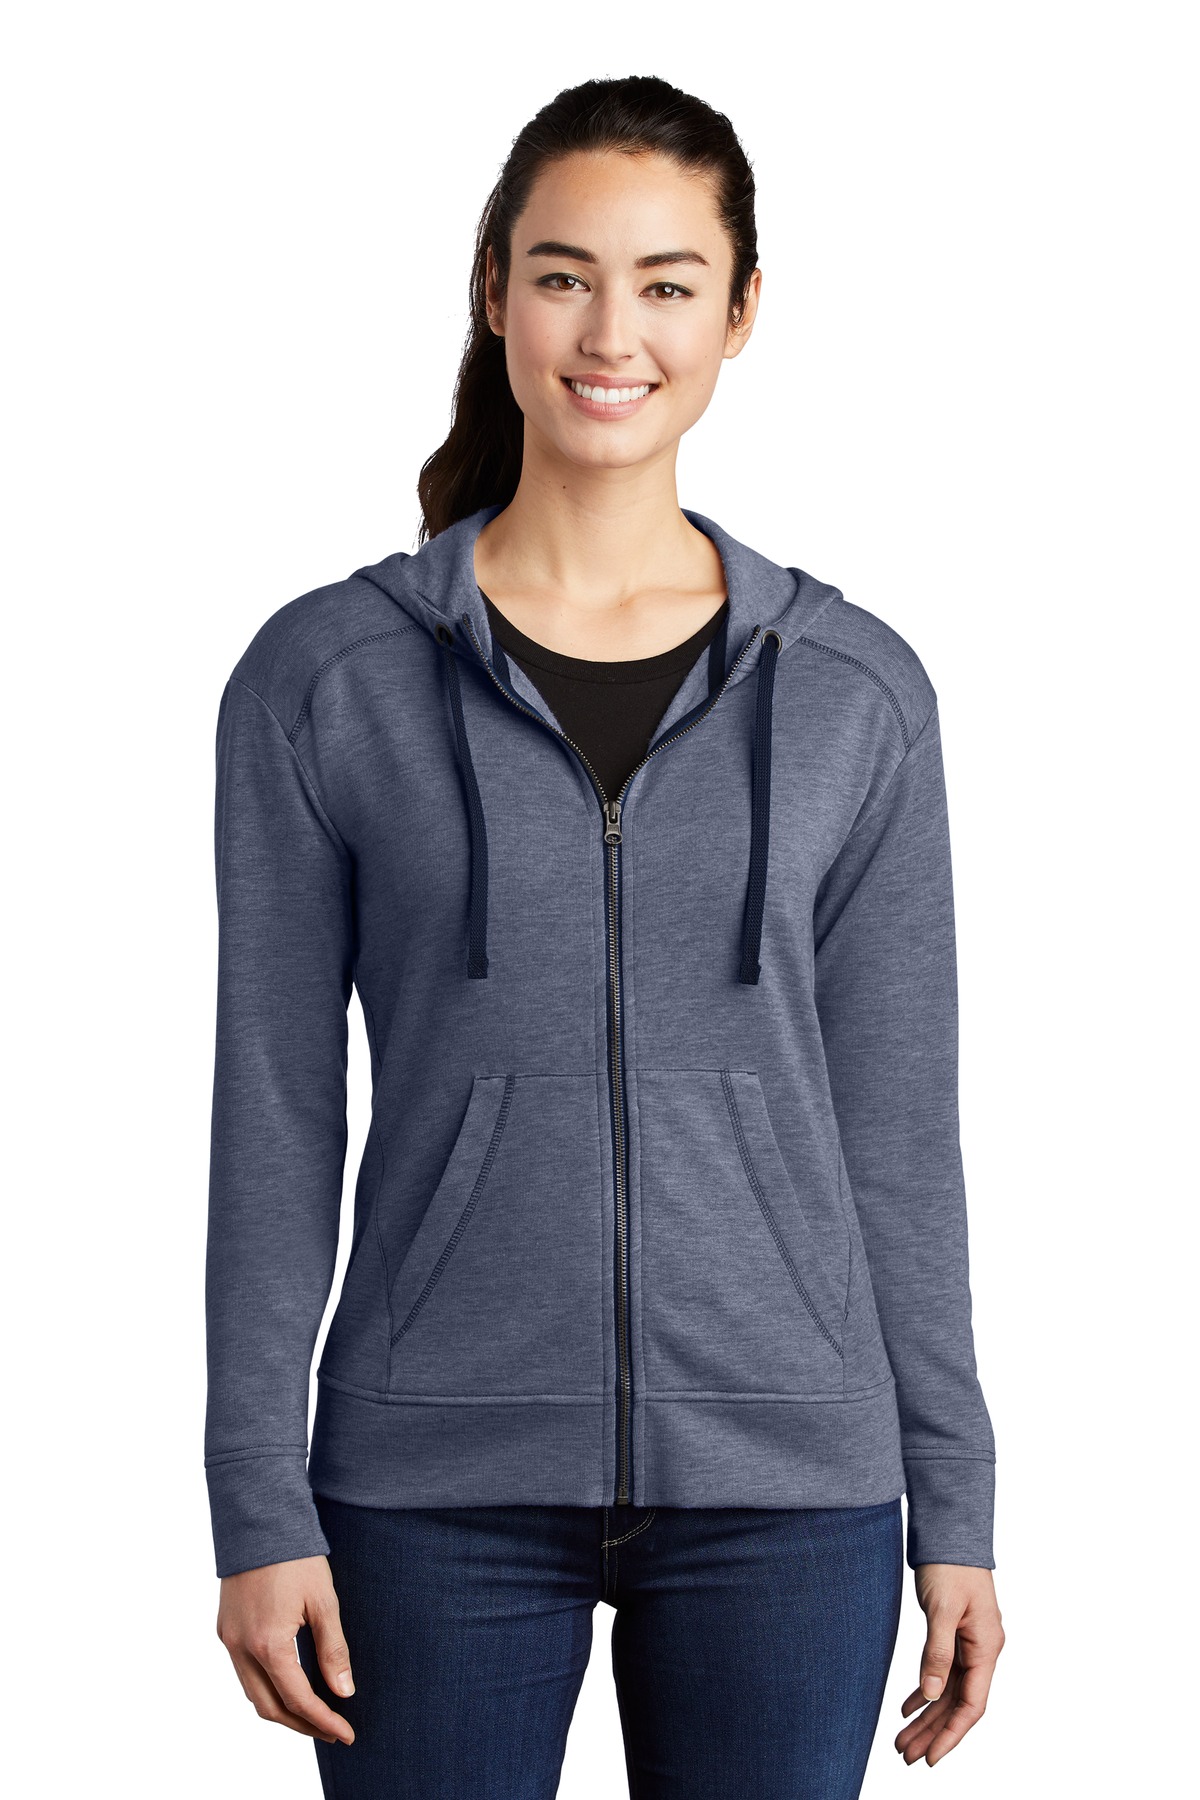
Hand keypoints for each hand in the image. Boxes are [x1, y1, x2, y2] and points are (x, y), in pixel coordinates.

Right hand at [216, 1554, 355, 1745]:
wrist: (259, 1520)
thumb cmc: (296, 1556)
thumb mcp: (324, 1601)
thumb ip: (333, 1649)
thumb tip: (344, 1692)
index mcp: (269, 1643)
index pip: (298, 1699)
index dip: (324, 1720)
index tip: (347, 1733)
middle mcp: (242, 1647)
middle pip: (269, 1708)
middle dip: (302, 1725)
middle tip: (332, 1731)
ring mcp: (229, 1639)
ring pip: (252, 1693)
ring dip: (282, 1710)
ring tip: (313, 1714)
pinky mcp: (225, 1628)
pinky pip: (243, 1672)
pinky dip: (266, 1687)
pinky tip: (287, 1683)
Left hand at [895, 1564, 1003, 1766]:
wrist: (949, 1531)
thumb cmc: (950, 1565)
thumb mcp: (942, 1610)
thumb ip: (938, 1652)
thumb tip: (933, 1694)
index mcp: (987, 1647)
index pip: (972, 1704)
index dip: (952, 1734)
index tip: (931, 1758)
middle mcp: (982, 1650)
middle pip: (958, 1703)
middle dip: (933, 1732)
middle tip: (906, 1755)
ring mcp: (969, 1644)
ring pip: (948, 1691)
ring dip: (927, 1716)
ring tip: (902, 1739)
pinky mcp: (954, 1635)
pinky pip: (942, 1673)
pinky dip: (925, 1691)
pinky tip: (907, 1708)